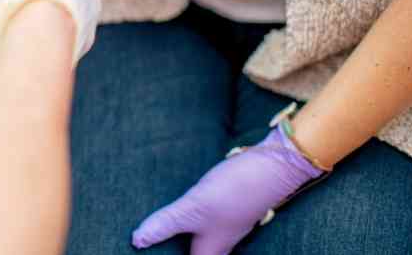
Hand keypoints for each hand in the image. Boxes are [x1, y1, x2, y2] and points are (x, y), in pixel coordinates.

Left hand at [132, 127, 324, 254]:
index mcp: (211, 250)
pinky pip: (210, 222)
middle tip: (158, 247)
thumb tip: (136, 241)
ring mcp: (229, 224)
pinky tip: (187, 210)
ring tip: (164, 235)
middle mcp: (222, 242)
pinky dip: (195, 222)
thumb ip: (165, 224)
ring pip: (205, 241)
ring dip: (187, 240)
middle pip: (199, 254)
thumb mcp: (193, 207)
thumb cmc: (235, 191)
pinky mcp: (233, 206)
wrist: (275, 166)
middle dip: (178, 252)